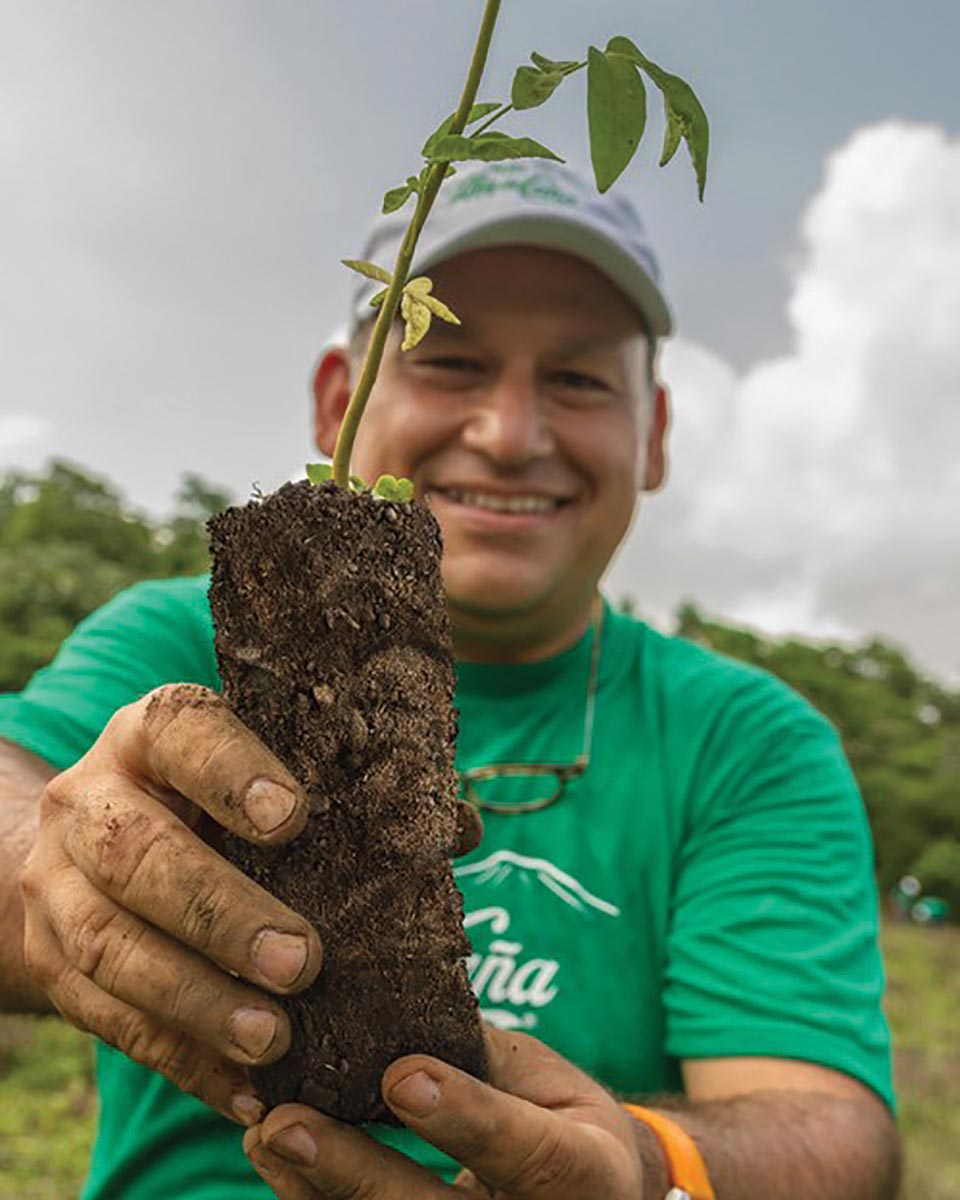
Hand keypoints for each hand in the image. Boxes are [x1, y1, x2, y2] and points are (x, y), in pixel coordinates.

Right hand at [16, 683, 323, 1124]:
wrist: (90, 843)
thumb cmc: (210, 801)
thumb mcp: (258, 773)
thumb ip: (347, 795)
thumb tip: (457, 827)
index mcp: (152, 733)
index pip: (182, 734)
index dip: (231, 773)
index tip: (291, 817)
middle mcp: (90, 798)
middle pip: (137, 854)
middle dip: (220, 912)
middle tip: (302, 961)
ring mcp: (57, 882)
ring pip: (110, 944)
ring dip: (195, 999)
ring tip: (274, 1037)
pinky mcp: (48, 959)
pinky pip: (105, 1018)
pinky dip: (178, 1056)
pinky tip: (242, 1085)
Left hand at [243, 1025, 644, 1197]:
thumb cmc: (563, 1123)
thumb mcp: (547, 1080)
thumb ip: (481, 1058)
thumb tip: (395, 997)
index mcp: (590, 1174)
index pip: (528, 1152)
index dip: (464, 1118)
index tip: (400, 1074)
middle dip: (356, 1172)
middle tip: (285, 1123)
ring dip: (315, 1190)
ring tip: (262, 1134)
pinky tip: (274, 1159)